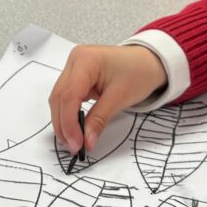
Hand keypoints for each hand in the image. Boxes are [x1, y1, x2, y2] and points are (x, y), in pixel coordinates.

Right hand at [50, 44, 166, 153]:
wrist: (147, 62)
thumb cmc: (138, 73)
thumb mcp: (119, 98)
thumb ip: (99, 120)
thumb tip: (86, 142)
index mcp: (85, 60)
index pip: (69, 95)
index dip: (69, 123)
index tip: (77, 144)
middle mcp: (75, 59)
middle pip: (60, 96)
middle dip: (64, 124)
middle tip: (74, 147)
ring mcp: (74, 65)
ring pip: (60, 97)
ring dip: (64, 120)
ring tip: (74, 140)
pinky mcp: (76, 74)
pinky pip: (67, 95)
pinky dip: (69, 113)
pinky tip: (75, 127)